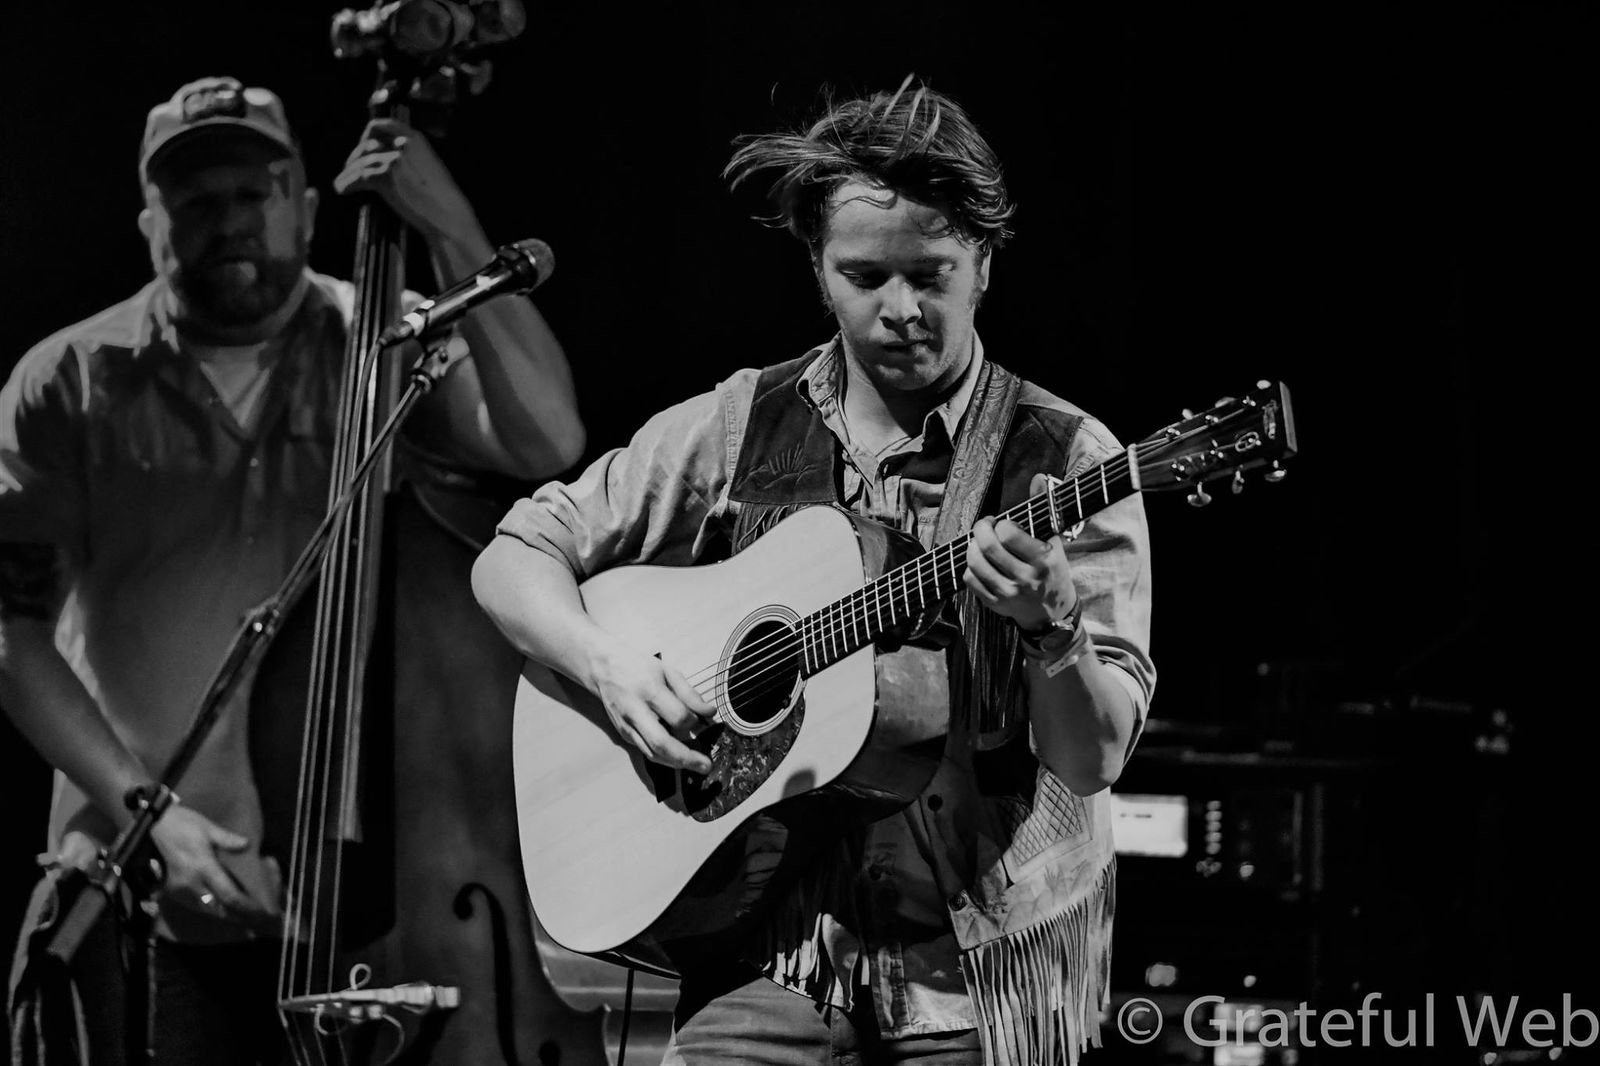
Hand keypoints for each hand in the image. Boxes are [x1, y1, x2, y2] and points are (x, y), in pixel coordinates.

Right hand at [148, 805, 278, 930]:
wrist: (149, 828)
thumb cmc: (180, 824)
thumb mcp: (207, 828)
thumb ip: (227, 839)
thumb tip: (246, 844)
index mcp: (204, 868)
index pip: (228, 895)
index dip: (245, 906)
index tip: (259, 910)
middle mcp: (192, 884)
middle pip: (218, 908)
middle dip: (236, 915)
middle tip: (253, 919)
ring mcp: (179, 890)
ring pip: (205, 909)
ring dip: (222, 913)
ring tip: (239, 916)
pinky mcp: (170, 891)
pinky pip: (193, 905)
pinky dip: (207, 908)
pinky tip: (217, 907)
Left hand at [333, 118, 475, 242]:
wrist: (449, 214)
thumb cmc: (442, 199)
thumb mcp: (429, 167)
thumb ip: (410, 158)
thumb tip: (387, 162)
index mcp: (415, 138)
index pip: (380, 125)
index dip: (365, 137)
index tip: (362, 150)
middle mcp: (403, 142)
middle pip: (366, 144)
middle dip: (354, 157)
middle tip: (349, 169)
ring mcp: (395, 157)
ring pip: (360, 161)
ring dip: (348, 172)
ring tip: (342, 184)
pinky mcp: (387, 175)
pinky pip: (358, 177)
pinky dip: (346, 184)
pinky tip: (342, 190)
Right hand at [589, 646, 718, 773]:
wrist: (603, 668)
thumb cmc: (637, 666)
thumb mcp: (668, 671)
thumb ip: (689, 693)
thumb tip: (709, 712)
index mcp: (649, 691)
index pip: (678, 716)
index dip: (695, 722)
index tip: (705, 721)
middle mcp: (635, 712)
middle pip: (662, 744)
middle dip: (687, 758)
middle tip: (706, 765)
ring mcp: (627, 726)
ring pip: (652, 754)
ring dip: (676, 763)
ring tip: (696, 764)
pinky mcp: (623, 734)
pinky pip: (646, 751)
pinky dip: (664, 757)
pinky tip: (678, 756)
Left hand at [964, 474, 1077, 629]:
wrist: (1052, 612)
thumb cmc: (1052, 570)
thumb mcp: (1055, 541)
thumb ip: (1045, 508)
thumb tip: (1039, 478)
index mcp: (1042, 560)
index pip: (1008, 534)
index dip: (1001, 524)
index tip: (1003, 523)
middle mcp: (1024, 578)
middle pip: (988, 547)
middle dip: (981, 529)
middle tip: (984, 526)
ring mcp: (1008, 593)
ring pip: (975, 564)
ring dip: (972, 547)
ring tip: (979, 543)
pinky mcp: (995, 604)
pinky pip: (970, 580)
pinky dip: (970, 567)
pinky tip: (980, 563)